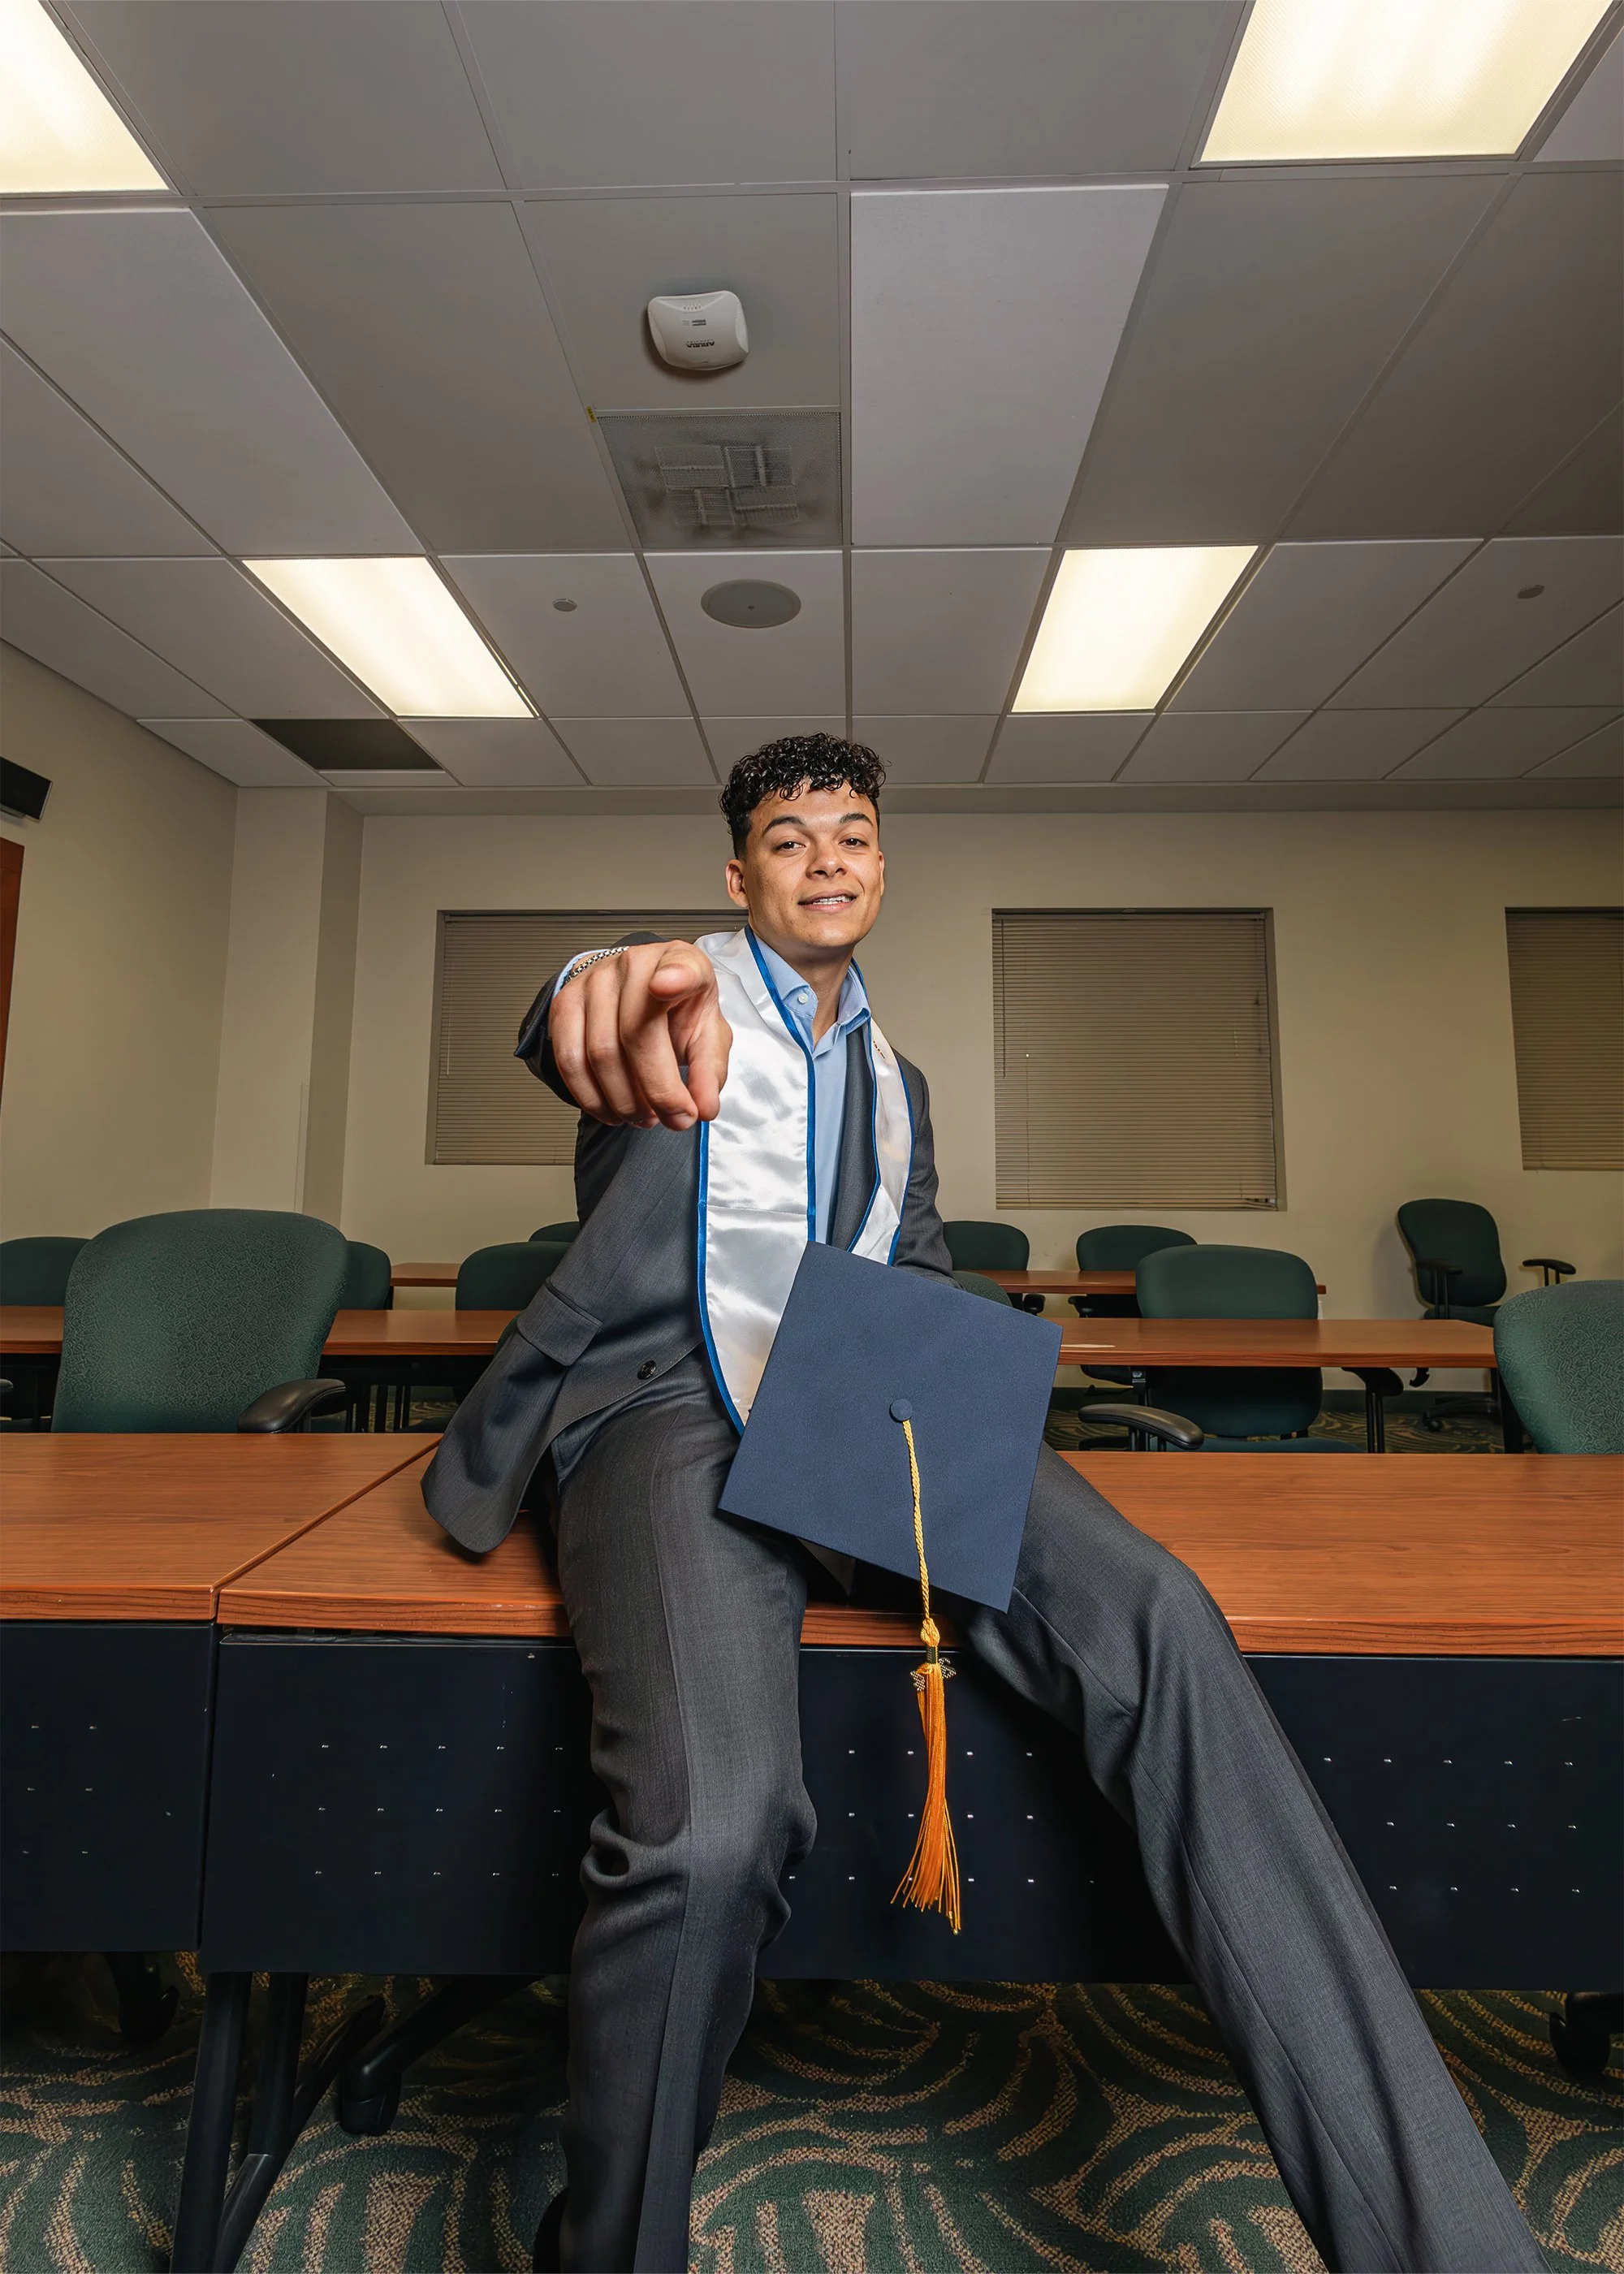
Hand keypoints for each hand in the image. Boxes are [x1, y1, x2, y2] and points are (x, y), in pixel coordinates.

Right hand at [548, 941, 731, 1130]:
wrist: (639, 993)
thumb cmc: (678, 1012)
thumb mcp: (707, 1035)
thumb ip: (709, 1072)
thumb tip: (703, 1109)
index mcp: (681, 962)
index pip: (680, 967)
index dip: (675, 977)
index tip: (667, 985)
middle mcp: (634, 964)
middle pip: (636, 1034)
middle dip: (657, 1091)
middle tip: (674, 1120)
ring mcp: (594, 982)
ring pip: (600, 1054)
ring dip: (624, 1101)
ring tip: (645, 1117)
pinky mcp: (565, 1004)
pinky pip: (569, 1061)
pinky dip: (591, 1098)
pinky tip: (612, 1111)